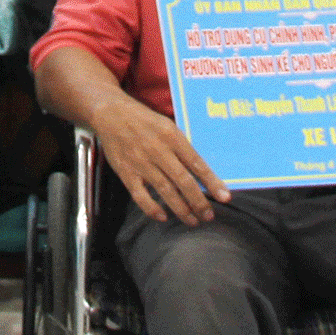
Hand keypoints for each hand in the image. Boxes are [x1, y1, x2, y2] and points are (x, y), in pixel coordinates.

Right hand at [93, 94, 227, 224]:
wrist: (110, 113)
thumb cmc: (144, 120)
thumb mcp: (167, 126)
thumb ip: (182, 147)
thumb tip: (201, 172)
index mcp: (171, 136)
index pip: (197, 164)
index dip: (212, 182)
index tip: (225, 197)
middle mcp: (157, 150)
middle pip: (183, 181)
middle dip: (199, 202)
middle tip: (209, 215)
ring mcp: (141, 162)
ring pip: (165, 191)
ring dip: (181, 209)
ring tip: (192, 221)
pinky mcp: (126, 172)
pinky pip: (140, 196)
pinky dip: (152, 208)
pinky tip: (163, 217)